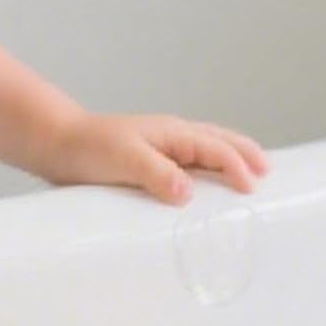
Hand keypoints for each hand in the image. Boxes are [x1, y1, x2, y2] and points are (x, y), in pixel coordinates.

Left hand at [43, 111, 268, 201]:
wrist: (57, 144)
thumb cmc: (88, 148)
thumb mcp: (124, 160)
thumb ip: (157, 174)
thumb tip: (188, 192)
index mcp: (173, 133)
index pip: (216, 149)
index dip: (237, 167)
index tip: (252, 188)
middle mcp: (174, 137)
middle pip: (221, 141)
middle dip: (246, 154)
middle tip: (268, 171)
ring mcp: (164, 147)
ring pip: (210, 148)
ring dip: (232, 158)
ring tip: (252, 173)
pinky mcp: (153, 162)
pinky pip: (193, 163)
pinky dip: (211, 169)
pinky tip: (210, 183)